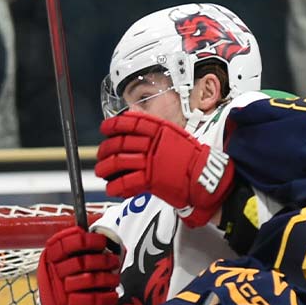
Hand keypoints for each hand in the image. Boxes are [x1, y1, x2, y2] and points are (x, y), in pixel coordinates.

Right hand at [36, 226, 118, 304]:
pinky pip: (91, 299)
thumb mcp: (64, 263)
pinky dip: (106, 297)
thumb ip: (79, 250)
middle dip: (103, 260)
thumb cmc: (65, 284)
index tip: (101, 241)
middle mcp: (53, 272)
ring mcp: (60, 289)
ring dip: (107, 278)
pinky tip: (112, 295)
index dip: (87, 240)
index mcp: (51, 257)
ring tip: (115, 278)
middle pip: (81, 261)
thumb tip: (104, 239)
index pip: (66, 243)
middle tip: (114, 261)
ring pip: (89, 279)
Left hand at [96, 112, 232, 226]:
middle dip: (106, 149)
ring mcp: (152, 161)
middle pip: (120, 143)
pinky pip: (126, 182)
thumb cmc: (190, 157)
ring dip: (105, 167)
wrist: (205, 176)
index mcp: (161, 129)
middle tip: (100, 154)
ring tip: (101, 172)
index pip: (131, 122)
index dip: (114, 124)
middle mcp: (154, 143)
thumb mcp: (175, 135)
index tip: (104, 128)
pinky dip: (116, 186)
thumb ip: (155, 128)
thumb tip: (132, 116)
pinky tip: (112, 188)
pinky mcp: (152, 180)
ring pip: (119, 161)